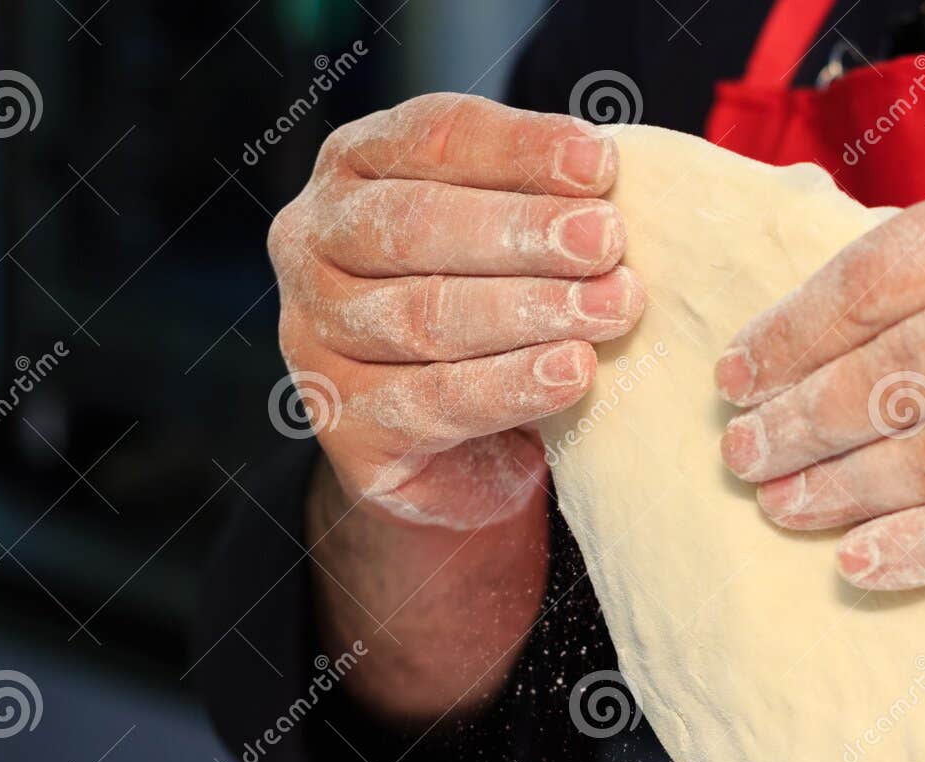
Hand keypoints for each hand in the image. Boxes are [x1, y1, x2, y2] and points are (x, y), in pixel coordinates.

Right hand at [268, 93, 642, 529]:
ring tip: (609, 308)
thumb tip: (607, 180)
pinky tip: (572, 372)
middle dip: (522, 230)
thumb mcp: (512, 246)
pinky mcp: (342, 423)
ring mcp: (314, 335)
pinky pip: (431, 401)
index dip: (518, 149)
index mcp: (355, 169)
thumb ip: (541, 204)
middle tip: (607, 240)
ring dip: (528, 310)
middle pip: (416, 224)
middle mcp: (315, 242)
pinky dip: (509, 385)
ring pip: (423, 315)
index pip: (431, 138)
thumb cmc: (496, 326)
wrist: (462, 460)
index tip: (601, 165)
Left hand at [716, 153, 924, 590]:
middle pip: (895, 366)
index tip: (739, 369)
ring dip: (838, 488)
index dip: (794, 328)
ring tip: (778, 507)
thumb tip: (857, 305)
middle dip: (798, 417)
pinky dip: (914, 549)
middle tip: (738, 453)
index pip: (884, 270)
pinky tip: (860, 563)